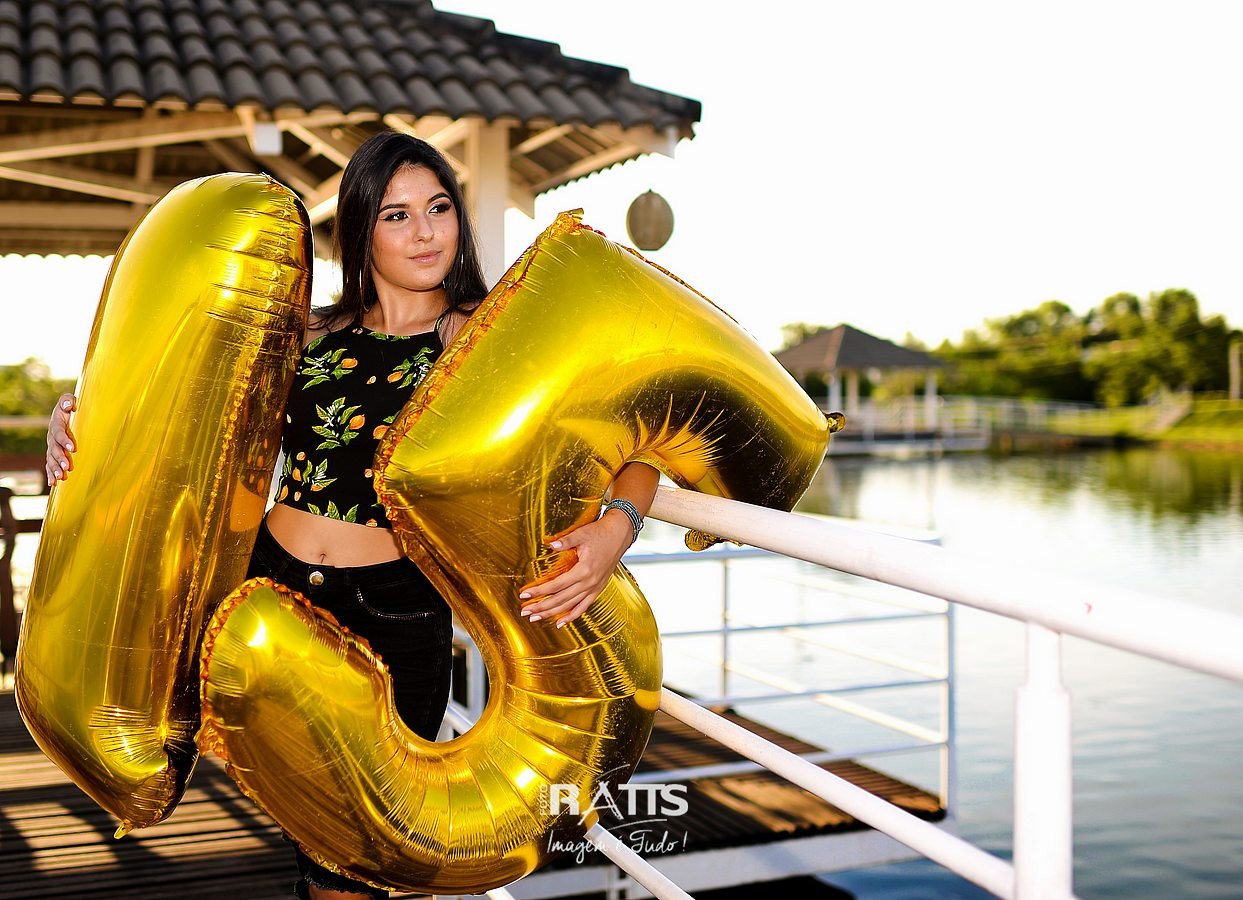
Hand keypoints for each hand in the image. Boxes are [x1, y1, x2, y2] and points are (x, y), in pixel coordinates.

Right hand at [46, 393, 76, 485]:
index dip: (65, 440)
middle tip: (67, 468)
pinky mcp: (54, 454)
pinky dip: (51, 474)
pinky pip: (50, 465)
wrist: (64, 414)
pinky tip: (54, 483)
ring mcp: (51, 446)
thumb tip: (69, 406)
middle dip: (60, 459)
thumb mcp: (69, 400)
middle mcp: (51, 437)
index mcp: (56, 424)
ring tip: (61, 478)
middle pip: (54, 449)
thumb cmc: (70, 406)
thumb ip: (67, 400)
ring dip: (55, 469)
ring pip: (51, 459)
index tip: (74, 448)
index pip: (59, 433)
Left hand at [518, 509, 635, 627]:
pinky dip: (571, 616)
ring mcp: (594, 588)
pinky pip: (583, 607)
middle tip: (525, 612)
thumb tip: (551, 544)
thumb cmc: (600, 533)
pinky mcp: (598, 589)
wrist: (619, 535)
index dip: (539, 591)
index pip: (556, 585)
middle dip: (541, 607)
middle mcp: (589, 583)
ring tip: (535, 618)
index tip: (525, 594)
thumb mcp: (582, 534)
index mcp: (584, 570)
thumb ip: (566, 541)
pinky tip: (560, 623)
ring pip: (570, 606)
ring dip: (551, 613)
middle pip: (561, 599)